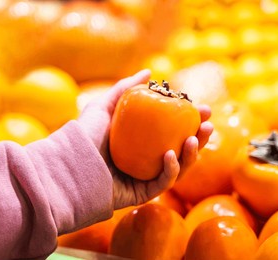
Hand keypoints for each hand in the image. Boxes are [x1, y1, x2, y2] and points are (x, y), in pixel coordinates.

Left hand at [78, 69, 212, 209]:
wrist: (68, 166)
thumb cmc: (84, 136)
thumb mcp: (103, 106)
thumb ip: (126, 89)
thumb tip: (149, 73)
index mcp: (141, 140)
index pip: (172, 130)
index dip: (190, 120)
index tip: (203, 109)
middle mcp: (146, 158)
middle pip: (180, 149)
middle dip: (199, 138)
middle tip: (208, 125)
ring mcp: (145, 176)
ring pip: (178, 167)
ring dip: (192, 154)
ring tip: (195, 138)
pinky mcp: (142, 193)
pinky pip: (163, 182)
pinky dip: (171, 169)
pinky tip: (171, 154)